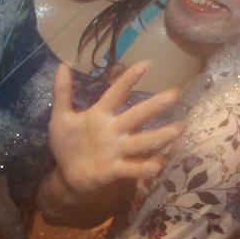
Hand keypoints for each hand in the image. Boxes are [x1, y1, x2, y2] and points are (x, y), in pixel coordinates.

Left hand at [48, 61, 182, 194]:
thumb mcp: (60, 117)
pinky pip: (133, 168)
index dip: (129, 80)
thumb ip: (62, 92)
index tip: (146, 64)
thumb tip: (62, 64)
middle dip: (155, 105)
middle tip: (175, 94)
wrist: (66, 174)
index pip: (116, 94)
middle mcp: (114, 130)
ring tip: (178, 129)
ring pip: (142, 141)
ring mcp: (117, 150)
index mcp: (100, 115)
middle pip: (137, 115)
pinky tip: (161, 164)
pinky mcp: (114, 170)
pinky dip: (146, 168)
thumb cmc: (67, 143)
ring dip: (160, 136)